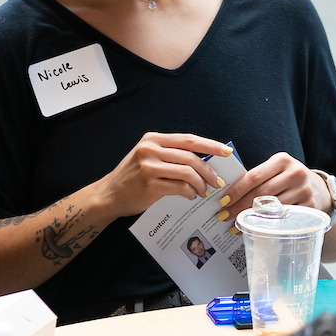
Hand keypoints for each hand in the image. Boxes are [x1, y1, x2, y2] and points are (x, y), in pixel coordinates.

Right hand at [98, 132, 229, 215]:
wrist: (109, 194)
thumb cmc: (132, 177)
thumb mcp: (147, 157)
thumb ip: (170, 154)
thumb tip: (203, 160)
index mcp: (152, 139)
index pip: (188, 139)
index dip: (210, 145)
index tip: (226, 151)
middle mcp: (150, 150)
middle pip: (190, 157)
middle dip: (208, 170)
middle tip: (217, 181)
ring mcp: (149, 168)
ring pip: (187, 172)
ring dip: (201, 184)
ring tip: (204, 191)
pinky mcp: (150, 186)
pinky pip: (180, 187)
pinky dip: (190, 193)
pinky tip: (190, 196)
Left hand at [225, 151, 328, 214]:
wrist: (317, 188)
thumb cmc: (287, 179)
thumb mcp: (276, 170)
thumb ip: (257, 178)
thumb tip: (228, 194)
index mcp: (282, 160)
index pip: (254, 176)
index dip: (237, 190)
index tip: (223, 201)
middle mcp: (295, 173)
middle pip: (261, 193)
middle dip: (239, 206)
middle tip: (224, 216)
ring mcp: (304, 191)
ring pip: (271, 208)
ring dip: (251, 218)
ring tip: (236, 224)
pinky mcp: (309, 207)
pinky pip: (283, 218)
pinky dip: (267, 224)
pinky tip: (255, 228)